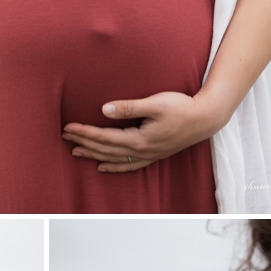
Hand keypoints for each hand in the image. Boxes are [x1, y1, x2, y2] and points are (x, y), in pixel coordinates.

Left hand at [62, 89, 234, 172]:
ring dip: (94, 155)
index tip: (68, 128)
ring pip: (115, 158)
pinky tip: (104, 166)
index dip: (85, 132)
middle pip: (106, 149)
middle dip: (84, 143)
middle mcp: (142, 150)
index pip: (105, 137)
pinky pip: (130, 165)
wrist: (205, 118)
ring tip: (76, 152)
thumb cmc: (182, 108)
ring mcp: (149, 154)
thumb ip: (130, 107)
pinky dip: (115, 166)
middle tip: (65, 137)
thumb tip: (105, 110)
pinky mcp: (155, 154)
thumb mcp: (155, 103)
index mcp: (139, 139)